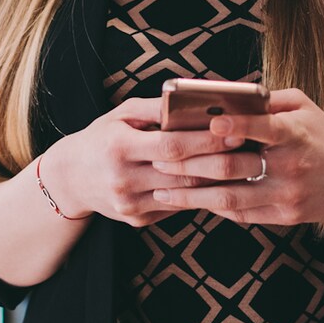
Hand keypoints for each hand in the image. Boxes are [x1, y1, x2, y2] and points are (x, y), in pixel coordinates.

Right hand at [38, 96, 245, 226]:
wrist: (70, 179)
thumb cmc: (101, 138)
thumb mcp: (121, 115)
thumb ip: (156, 109)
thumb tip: (195, 102)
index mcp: (118, 148)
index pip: (171, 146)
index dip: (205, 141)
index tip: (235, 133)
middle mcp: (123, 180)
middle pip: (183, 176)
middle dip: (222, 166)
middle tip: (254, 155)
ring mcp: (129, 205)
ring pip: (184, 196)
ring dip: (217, 184)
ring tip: (245, 170)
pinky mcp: (136, 220)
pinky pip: (175, 208)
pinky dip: (199, 197)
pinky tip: (220, 186)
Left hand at [149, 89, 323, 230]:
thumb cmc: (322, 135)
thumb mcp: (303, 107)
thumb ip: (267, 100)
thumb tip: (224, 93)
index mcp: (296, 133)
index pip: (262, 128)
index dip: (234, 126)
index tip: (205, 123)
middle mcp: (291, 166)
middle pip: (233, 167)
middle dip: (191, 164)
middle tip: (158, 160)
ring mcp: (287, 195)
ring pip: (230, 197)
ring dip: (191, 195)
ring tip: (161, 191)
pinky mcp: (285, 217)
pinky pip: (241, 214)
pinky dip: (213, 207)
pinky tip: (191, 201)